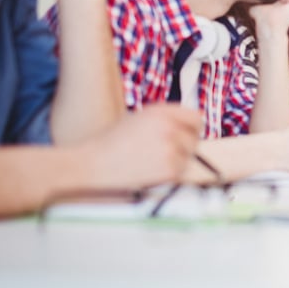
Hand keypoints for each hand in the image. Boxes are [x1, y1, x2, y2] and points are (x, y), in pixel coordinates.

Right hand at [81, 105, 200, 189]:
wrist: (93, 166)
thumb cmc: (112, 143)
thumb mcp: (139, 119)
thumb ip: (166, 118)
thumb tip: (190, 124)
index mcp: (161, 112)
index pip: (195, 117)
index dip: (192, 128)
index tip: (188, 134)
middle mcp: (169, 128)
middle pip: (194, 138)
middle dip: (184, 146)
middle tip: (164, 153)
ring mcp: (171, 149)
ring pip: (188, 157)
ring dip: (176, 161)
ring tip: (150, 163)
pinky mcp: (170, 170)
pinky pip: (180, 172)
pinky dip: (169, 175)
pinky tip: (149, 172)